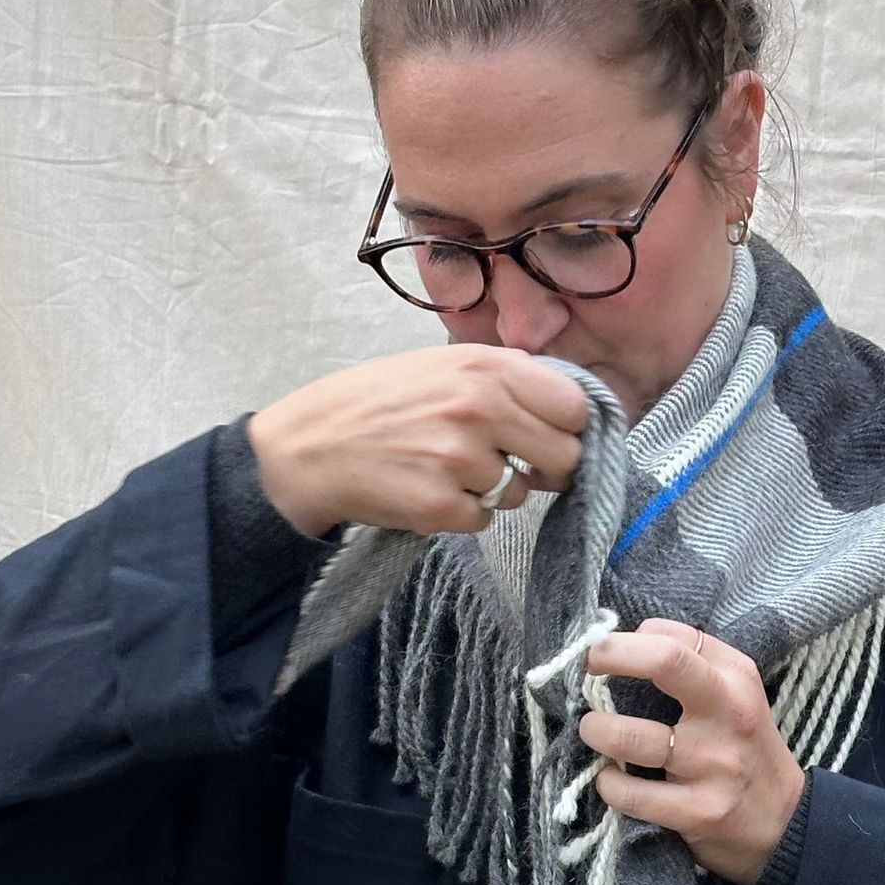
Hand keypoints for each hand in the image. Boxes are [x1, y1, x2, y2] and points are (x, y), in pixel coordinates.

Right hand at [247, 345, 587, 539]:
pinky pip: (484, 520)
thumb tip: (567, 407)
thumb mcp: (441, 364)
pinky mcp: (441, 506)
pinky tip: (430, 489)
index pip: (573, 406)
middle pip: (564, 456)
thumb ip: (504, 378)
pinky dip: (464, 512)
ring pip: (521, 492)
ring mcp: (459, 459)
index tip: (549, 435)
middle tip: (512, 463)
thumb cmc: (380, 402)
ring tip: (448, 469)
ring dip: (496, 490)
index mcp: (485, 367)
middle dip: (546, 467)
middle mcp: (478, 408)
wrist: (310, 445)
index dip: (565, 426)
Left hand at [579, 620, 805, 884]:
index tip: (605, 652)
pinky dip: (607, 783)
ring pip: (629, 737)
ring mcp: (714, 764)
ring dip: (595, 730)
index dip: (626, 639)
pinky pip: (630, 793)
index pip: (673, 636)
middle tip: (586, 668)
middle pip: (664, 661)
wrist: (785, 823)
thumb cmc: (745, 750)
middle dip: (610, 655)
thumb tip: (628, 638)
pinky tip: (610, 779)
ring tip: (593, 732)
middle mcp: (729, 713)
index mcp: (736, 678)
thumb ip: (694, 662)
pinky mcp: (698, 811)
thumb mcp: (738, 695)